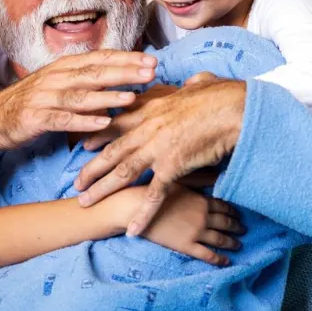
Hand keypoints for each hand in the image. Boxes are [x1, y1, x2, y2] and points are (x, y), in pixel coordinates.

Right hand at [0, 50, 156, 158]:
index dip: (126, 58)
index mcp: (62, 67)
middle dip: (124, 72)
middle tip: (150, 72)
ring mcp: (44, 97)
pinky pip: (63, 119)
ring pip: (80, 95)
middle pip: (94, 72)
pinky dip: (83, 121)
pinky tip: (102, 123)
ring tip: (131, 98)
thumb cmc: (31, 102)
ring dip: (107, 96)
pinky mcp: (35, 118)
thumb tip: (118, 78)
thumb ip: (85, 80)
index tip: (151, 60)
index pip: (100, 58)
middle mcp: (54, 78)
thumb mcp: (58, 84)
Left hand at [75, 73, 245, 236]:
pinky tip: (132, 229)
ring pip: (122, 172)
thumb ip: (192, 85)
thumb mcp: (201, 84)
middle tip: (76, 183)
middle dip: (91, 168)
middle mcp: (148, 127)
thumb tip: (195, 81)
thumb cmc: (224, 94)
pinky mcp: (172, 166)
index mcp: (152, 107)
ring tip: (85, 203)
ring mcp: (157, 147)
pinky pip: (153, 194)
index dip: (97, 134)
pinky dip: (142, 214)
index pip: (116, 121)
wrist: (235, 108)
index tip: (82, 143)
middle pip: (112, 150)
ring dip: (102, 189)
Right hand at [117, 185, 242, 265]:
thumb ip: (198, 180)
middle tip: (244, 230)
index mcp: (201, 200)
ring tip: (238, 245)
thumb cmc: (153, 191)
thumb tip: (217, 174)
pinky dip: (220, 259)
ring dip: (232, 243)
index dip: (233, 211)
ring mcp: (196, 232)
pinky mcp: (186, 246)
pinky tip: (226, 262)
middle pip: (226, 223)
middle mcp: (203, 217)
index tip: (239, 214)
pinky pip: (208, 255)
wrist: (135, 209)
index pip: (224, 206)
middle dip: (237, 227)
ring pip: (221, 239)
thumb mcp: (178, 181)